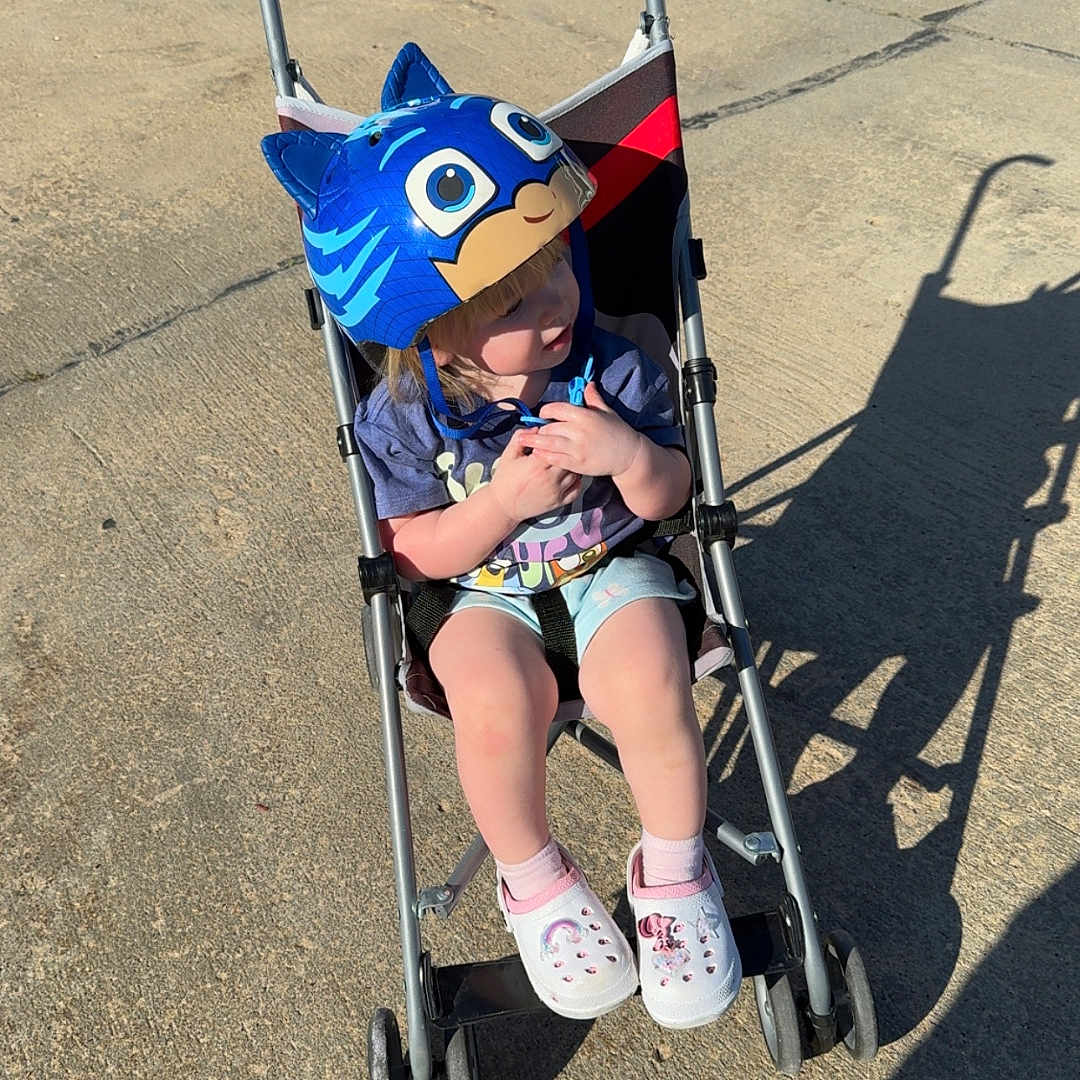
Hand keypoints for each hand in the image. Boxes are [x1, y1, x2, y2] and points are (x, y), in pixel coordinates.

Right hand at [490, 428, 581, 521]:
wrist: (503, 506)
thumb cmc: (504, 482)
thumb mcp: (508, 456)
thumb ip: (520, 438)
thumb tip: (535, 428)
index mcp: (537, 465)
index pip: (554, 446)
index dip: (553, 441)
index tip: (548, 440)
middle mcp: (549, 479)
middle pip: (567, 459)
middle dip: (564, 453)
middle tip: (559, 450)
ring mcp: (555, 492)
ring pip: (574, 473)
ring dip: (571, 466)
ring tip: (565, 462)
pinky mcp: (558, 502)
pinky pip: (576, 490)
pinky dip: (576, 482)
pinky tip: (570, 476)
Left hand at [521, 381, 643, 477]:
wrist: (629, 455)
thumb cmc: (618, 431)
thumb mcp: (607, 411)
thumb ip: (593, 398)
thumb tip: (587, 383)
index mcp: (585, 415)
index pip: (557, 409)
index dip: (546, 411)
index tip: (543, 414)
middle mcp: (579, 431)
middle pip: (549, 427)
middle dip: (540, 428)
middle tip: (534, 430)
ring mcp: (578, 449)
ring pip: (548, 443)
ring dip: (534, 441)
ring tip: (523, 440)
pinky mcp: (578, 464)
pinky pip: (555, 458)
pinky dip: (544, 455)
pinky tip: (538, 453)